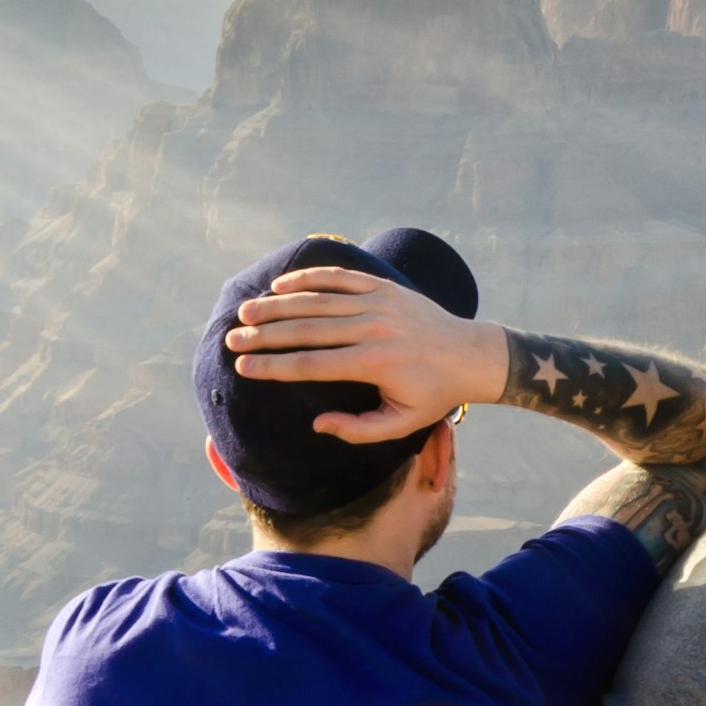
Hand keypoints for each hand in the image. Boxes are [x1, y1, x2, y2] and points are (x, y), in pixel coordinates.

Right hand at [225, 267, 510, 441]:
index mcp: (373, 364)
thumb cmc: (433, 395)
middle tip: (233, 338)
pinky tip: (282, 284)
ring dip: (278, 305)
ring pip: (318, 301)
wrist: (471, 356)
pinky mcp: (385, 286)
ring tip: (247, 311)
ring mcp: (379, 303)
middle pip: (306, 330)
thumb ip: (358, 428)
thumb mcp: (401, 424)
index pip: (310, 365)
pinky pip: (341, 277)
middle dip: (265, 335)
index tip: (243, 366)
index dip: (273, 366)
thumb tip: (318, 423)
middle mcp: (373, 329)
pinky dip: (310, 277)